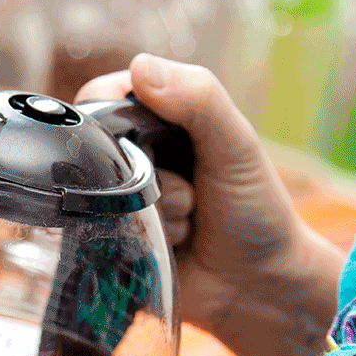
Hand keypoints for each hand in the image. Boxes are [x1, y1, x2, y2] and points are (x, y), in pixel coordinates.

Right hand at [77, 54, 344, 355]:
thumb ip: (199, 100)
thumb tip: (140, 67)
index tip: (136, 139)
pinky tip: (172, 248)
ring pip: (100, 195)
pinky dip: (135, 242)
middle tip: (187, 195)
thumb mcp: (236, 146)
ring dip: (149, 213)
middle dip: (141, 175)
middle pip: (96, 148)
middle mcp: (133, 157)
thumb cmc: (256, 210)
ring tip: (187, 226)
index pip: (104, 97)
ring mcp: (120, 201)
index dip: (109, 113)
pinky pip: (97, 235)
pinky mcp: (112, 243)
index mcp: (161, 120)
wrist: (259, 288)